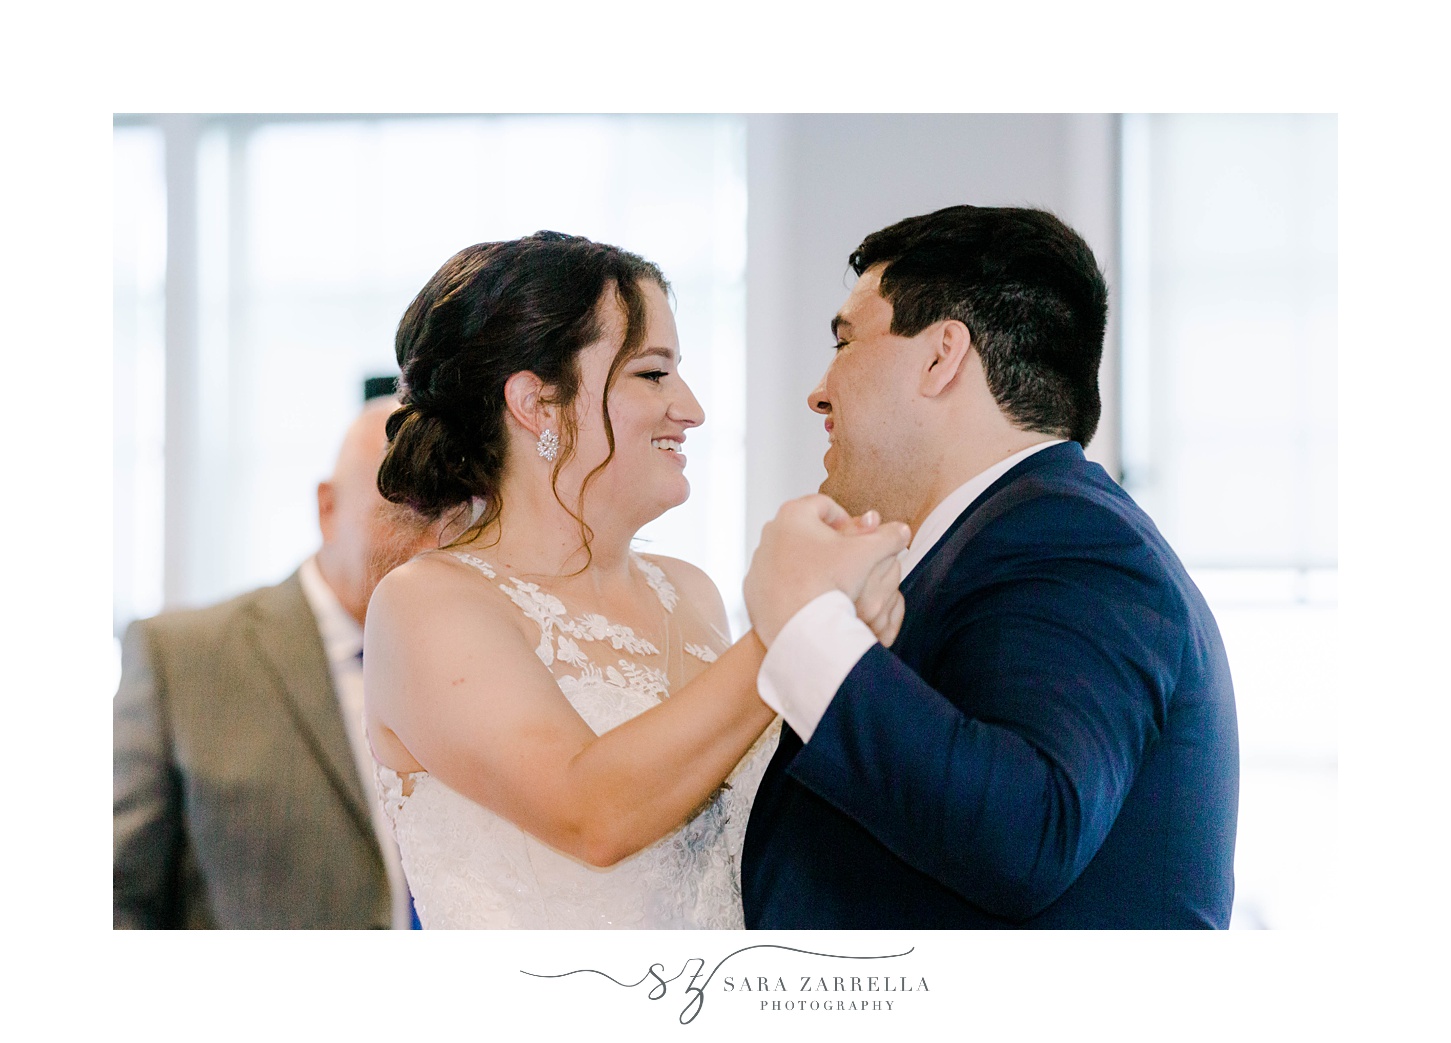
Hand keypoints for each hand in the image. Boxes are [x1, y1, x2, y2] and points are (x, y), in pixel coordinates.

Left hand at [744, 495, 910, 646]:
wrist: (800, 626)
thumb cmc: (830, 584)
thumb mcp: (867, 554)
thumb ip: (887, 538)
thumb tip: (902, 531)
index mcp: (794, 514)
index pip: (824, 505)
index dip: (846, 519)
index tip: (856, 538)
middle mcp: (770, 533)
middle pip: (806, 530)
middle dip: (828, 543)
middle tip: (846, 562)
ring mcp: (758, 561)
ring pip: (791, 556)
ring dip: (810, 564)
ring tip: (830, 584)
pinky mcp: (752, 588)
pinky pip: (776, 581)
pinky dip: (793, 586)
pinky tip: (811, 600)